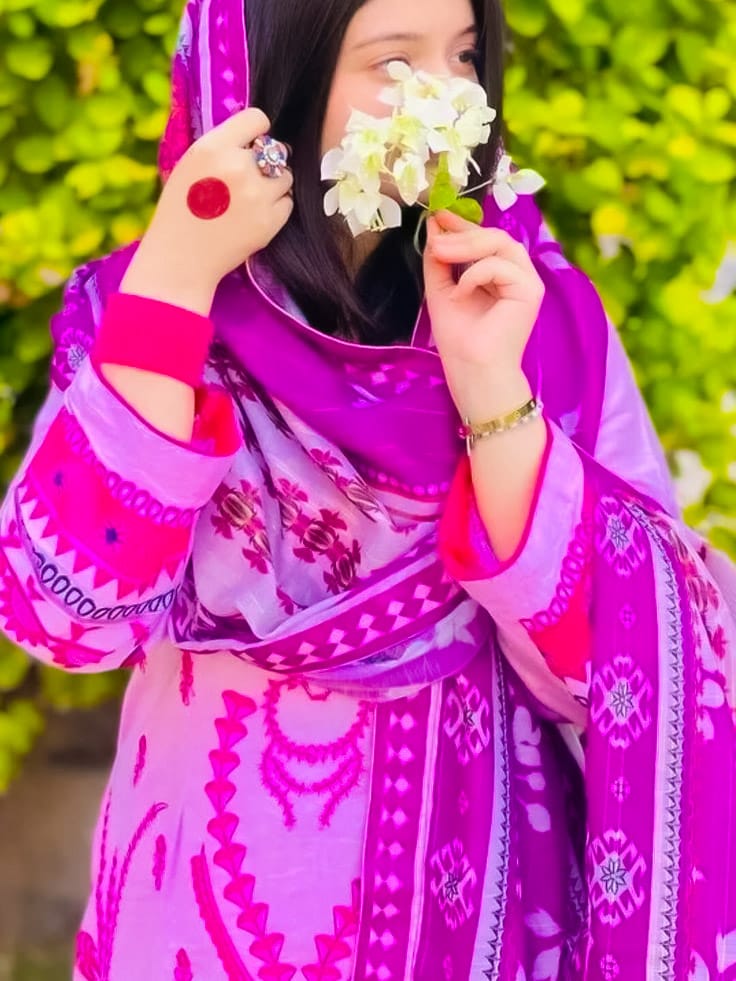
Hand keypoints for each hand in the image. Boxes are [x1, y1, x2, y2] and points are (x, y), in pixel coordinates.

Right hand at [122, 108, 293, 311]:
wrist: (182, 257)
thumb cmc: (180, 210)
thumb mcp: (190, 164)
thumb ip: (221, 147)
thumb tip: (254, 137)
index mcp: (214, 147)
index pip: (258, 119)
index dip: (258, 131)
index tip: (252, 143)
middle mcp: (239, 167)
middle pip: (276, 150)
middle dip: (266, 162)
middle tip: (250, 178)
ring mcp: (257, 195)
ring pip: (286, 177)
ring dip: (274, 184)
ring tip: (252, 198)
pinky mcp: (270, 221)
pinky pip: (287, 203)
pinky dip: (277, 207)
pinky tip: (256, 214)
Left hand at [423, 209, 544, 416]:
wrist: (472, 370)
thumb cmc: (459, 338)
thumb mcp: (441, 290)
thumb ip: (440, 260)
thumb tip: (434, 226)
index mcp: (499, 275)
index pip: (485, 240)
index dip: (463, 225)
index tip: (438, 215)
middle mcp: (517, 275)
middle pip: (495, 236)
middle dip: (462, 232)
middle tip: (435, 235)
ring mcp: (528, 282)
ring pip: (500, 244)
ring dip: (465, 245)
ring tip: (440, 254)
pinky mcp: (531, 291)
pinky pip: (499, 265)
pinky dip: (474, 275)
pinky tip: (460, 294)